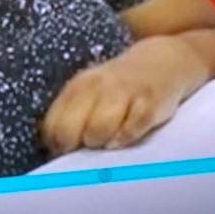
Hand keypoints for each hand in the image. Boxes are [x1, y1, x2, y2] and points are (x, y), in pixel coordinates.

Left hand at [39, 37, 204, 153]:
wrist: (161, 62)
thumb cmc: (119, 87)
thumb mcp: (90, 93)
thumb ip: (72, 116)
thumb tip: (57, 151)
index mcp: (78, 87)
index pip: (53, 127)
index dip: (59, 144)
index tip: (70, 148)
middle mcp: (96, 87)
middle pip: (69, 131)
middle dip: (78, 146)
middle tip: (91, 144)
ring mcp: (123, 93)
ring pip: (98, 131)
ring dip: (102, 143)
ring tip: (110, 139)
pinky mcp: (149, 103)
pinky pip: (130, 130)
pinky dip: (126, 137)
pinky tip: (128, 134)